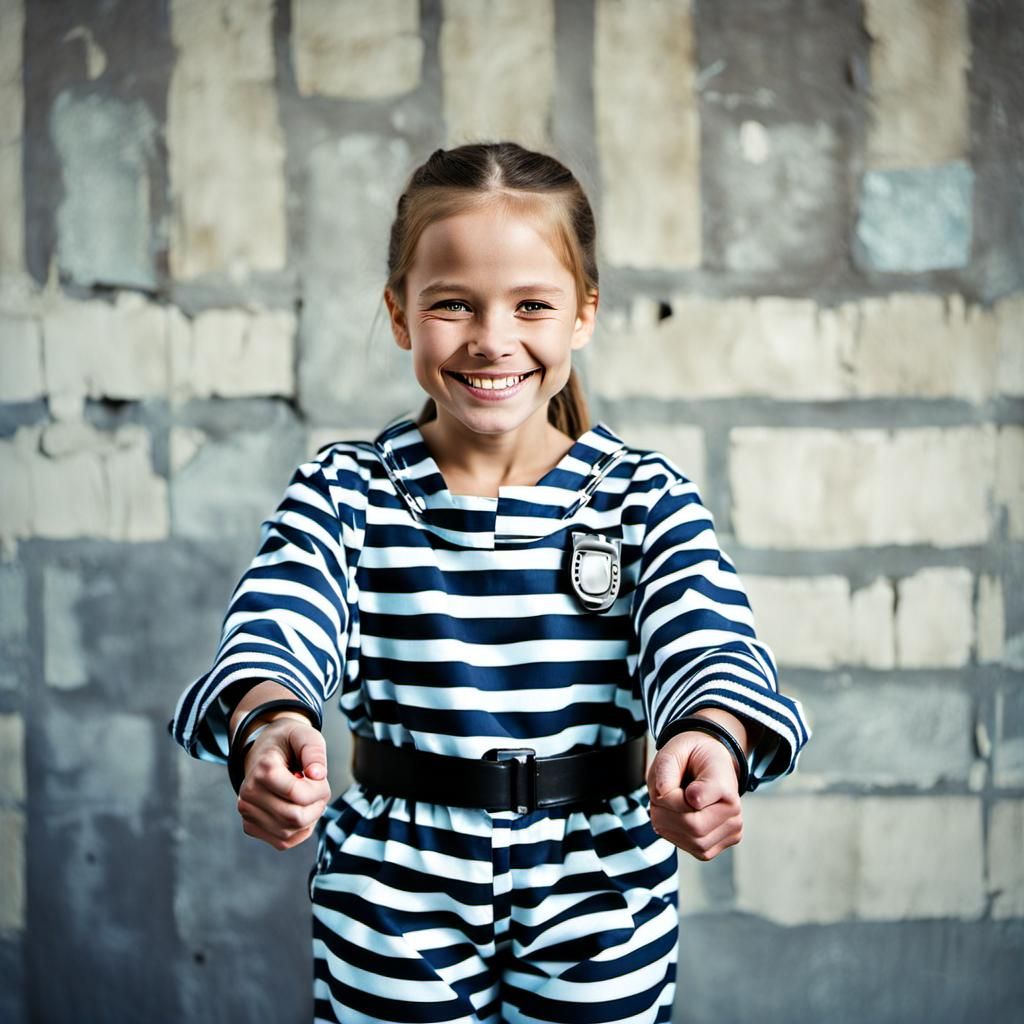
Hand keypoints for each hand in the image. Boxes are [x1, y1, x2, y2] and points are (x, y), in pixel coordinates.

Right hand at [235, 716, 330, 849]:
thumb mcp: (306, 735)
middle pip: (295, 817)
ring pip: (289, 833)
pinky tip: (300, 809)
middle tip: (318, 789)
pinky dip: (299, 830)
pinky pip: (283, 841)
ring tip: (307, 797)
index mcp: (263, 768)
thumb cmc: (289, 743)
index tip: (320, 777)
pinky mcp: (250, 826)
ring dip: (309, 818)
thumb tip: (318, 775)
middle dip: (316, 806)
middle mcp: (250, 792)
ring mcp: (247, 811)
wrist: (266, 751)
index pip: (298, 794)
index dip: (320, 789)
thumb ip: (315, 752)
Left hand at [646, 731, 741, 860]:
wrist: (709, 764)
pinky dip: (677, 836)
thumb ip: (665, 769)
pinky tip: (675, 819)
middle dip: (666, 814)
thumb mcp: (674, 751)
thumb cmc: (692, 758)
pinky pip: (694, 850)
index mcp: (724, 783)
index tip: (672, 786)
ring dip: (669, 827)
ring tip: (667, 806)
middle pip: (693, 827)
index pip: (696, 799)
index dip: (674, 797)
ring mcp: (731, 830)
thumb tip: (663, 795)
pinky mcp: (722, 843)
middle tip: (659, 797)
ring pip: (694, 843)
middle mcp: (733, 810)